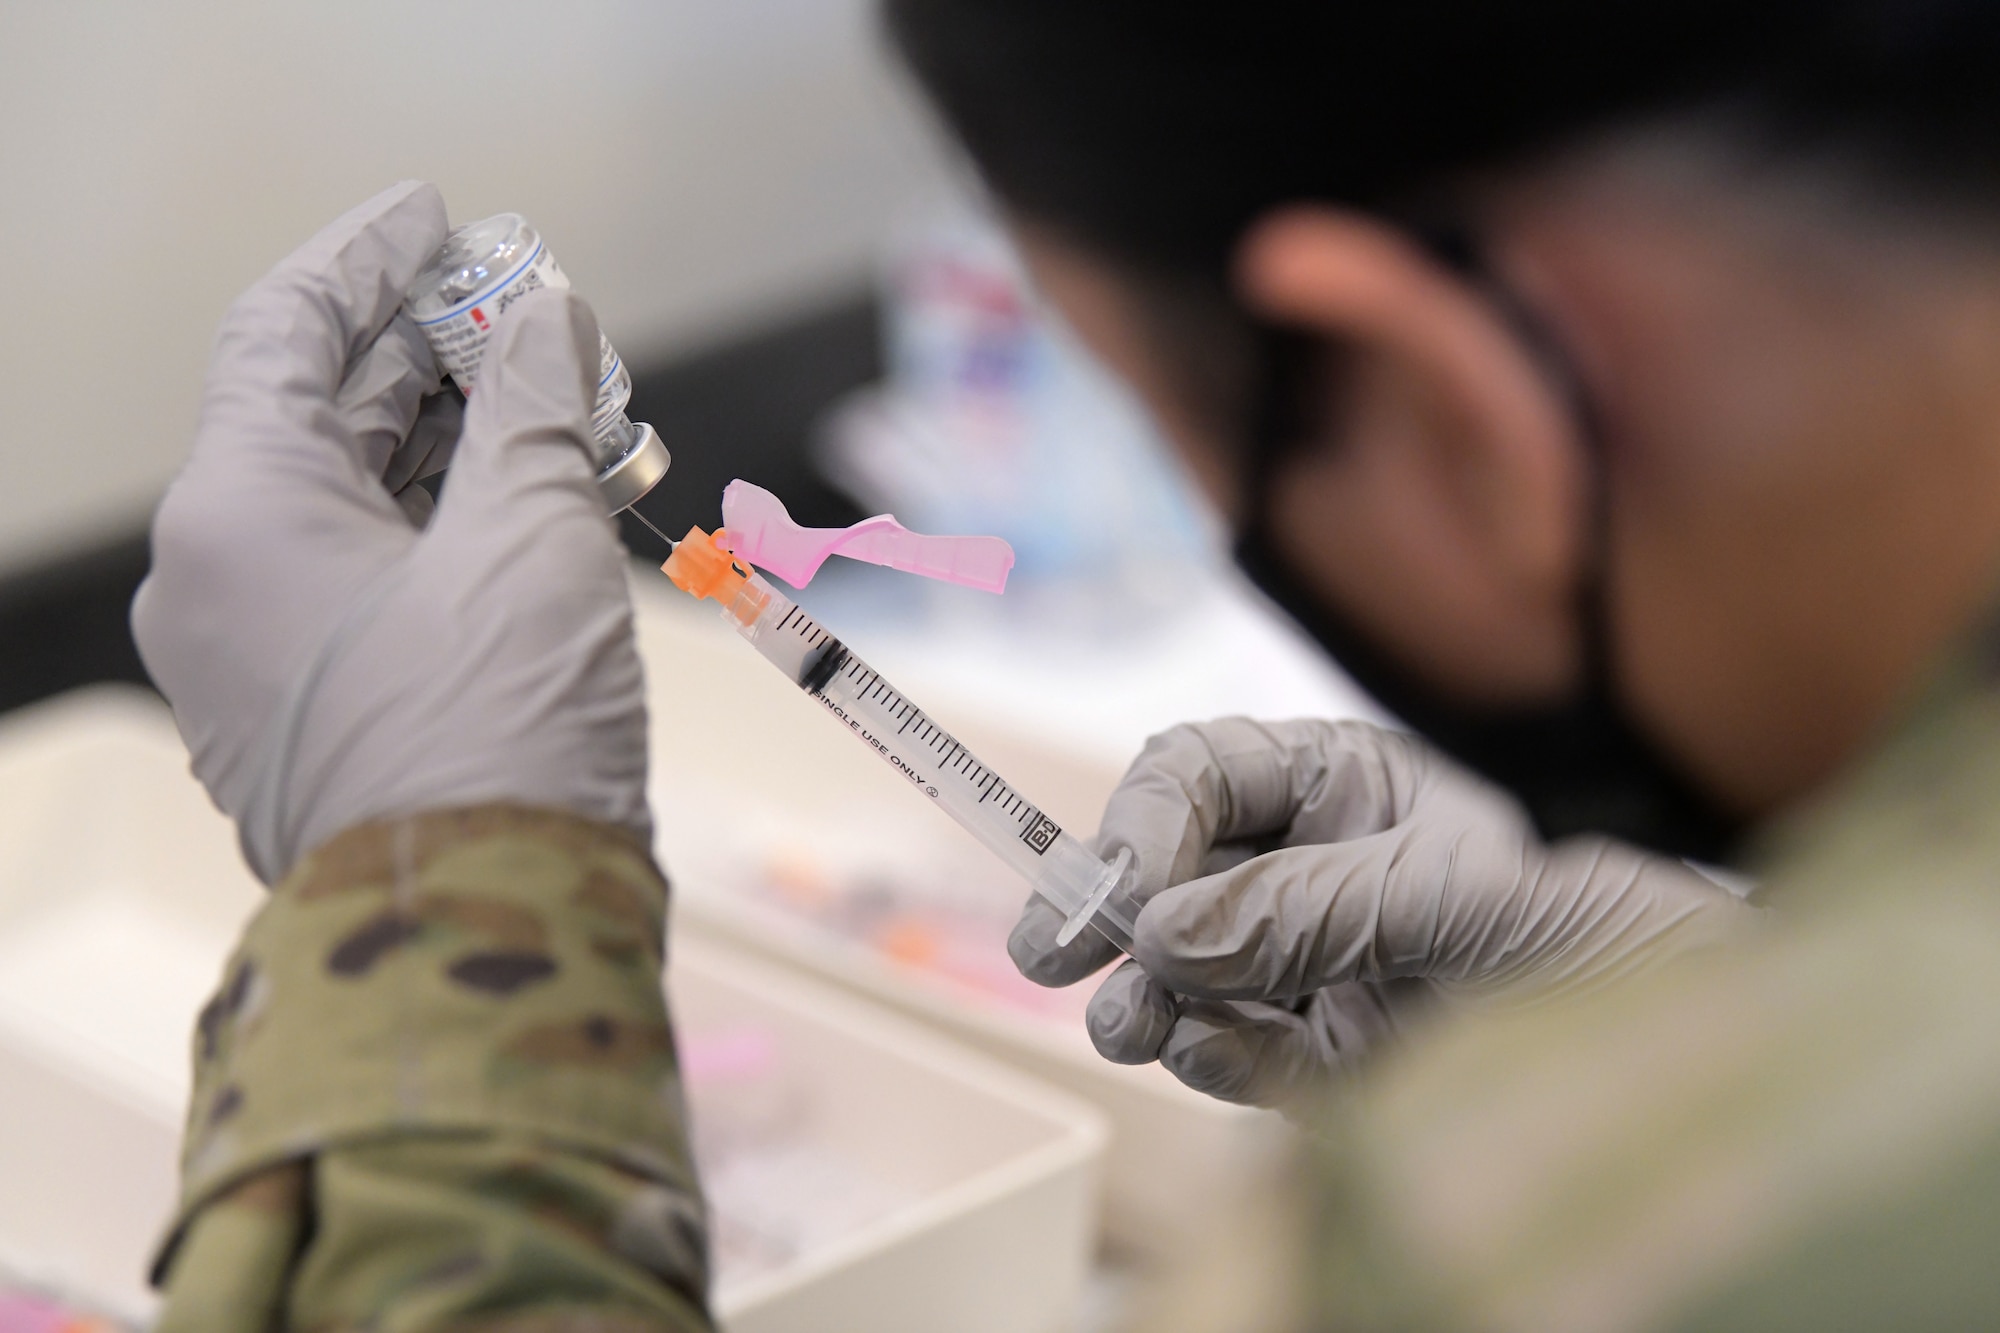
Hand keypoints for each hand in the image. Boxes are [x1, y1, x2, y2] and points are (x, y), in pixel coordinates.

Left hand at [133, 181, 649, 883]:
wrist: (484, 938)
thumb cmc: (496, 731)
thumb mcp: (530, 539)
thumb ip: (536, 409)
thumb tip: (549, 320)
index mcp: (236, 517)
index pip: (284, 334)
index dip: (368, 262)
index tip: (442, 220)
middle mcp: (218, 584)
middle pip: (325, 423)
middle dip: (443, 365)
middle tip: (542, 325)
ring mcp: (257, 663)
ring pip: (357, 512)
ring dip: (463, 457)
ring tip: (573, 422)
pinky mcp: (312, 721)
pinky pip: (368, 588)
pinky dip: (450, 538)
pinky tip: (544, 516)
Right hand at [1010, 718, 1755, 1106]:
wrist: (1654, 1047)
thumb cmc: (1576, 926)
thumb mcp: (1447, 892)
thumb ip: (1307, 906)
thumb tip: (1161, 934)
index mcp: (1335, 785)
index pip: (1199, 775)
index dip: (1139, 823)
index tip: (1108, 891)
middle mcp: (1301, 865)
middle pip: (1165, 869)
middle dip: (1107, 907)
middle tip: (1053, 956)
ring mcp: (1299, 960)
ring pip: (1178, 966)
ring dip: (1142, 993)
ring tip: (1130, 1027)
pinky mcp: (1308, 1049)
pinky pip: (1227, 1045)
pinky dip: (1204, 1053)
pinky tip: (1201, 1052)